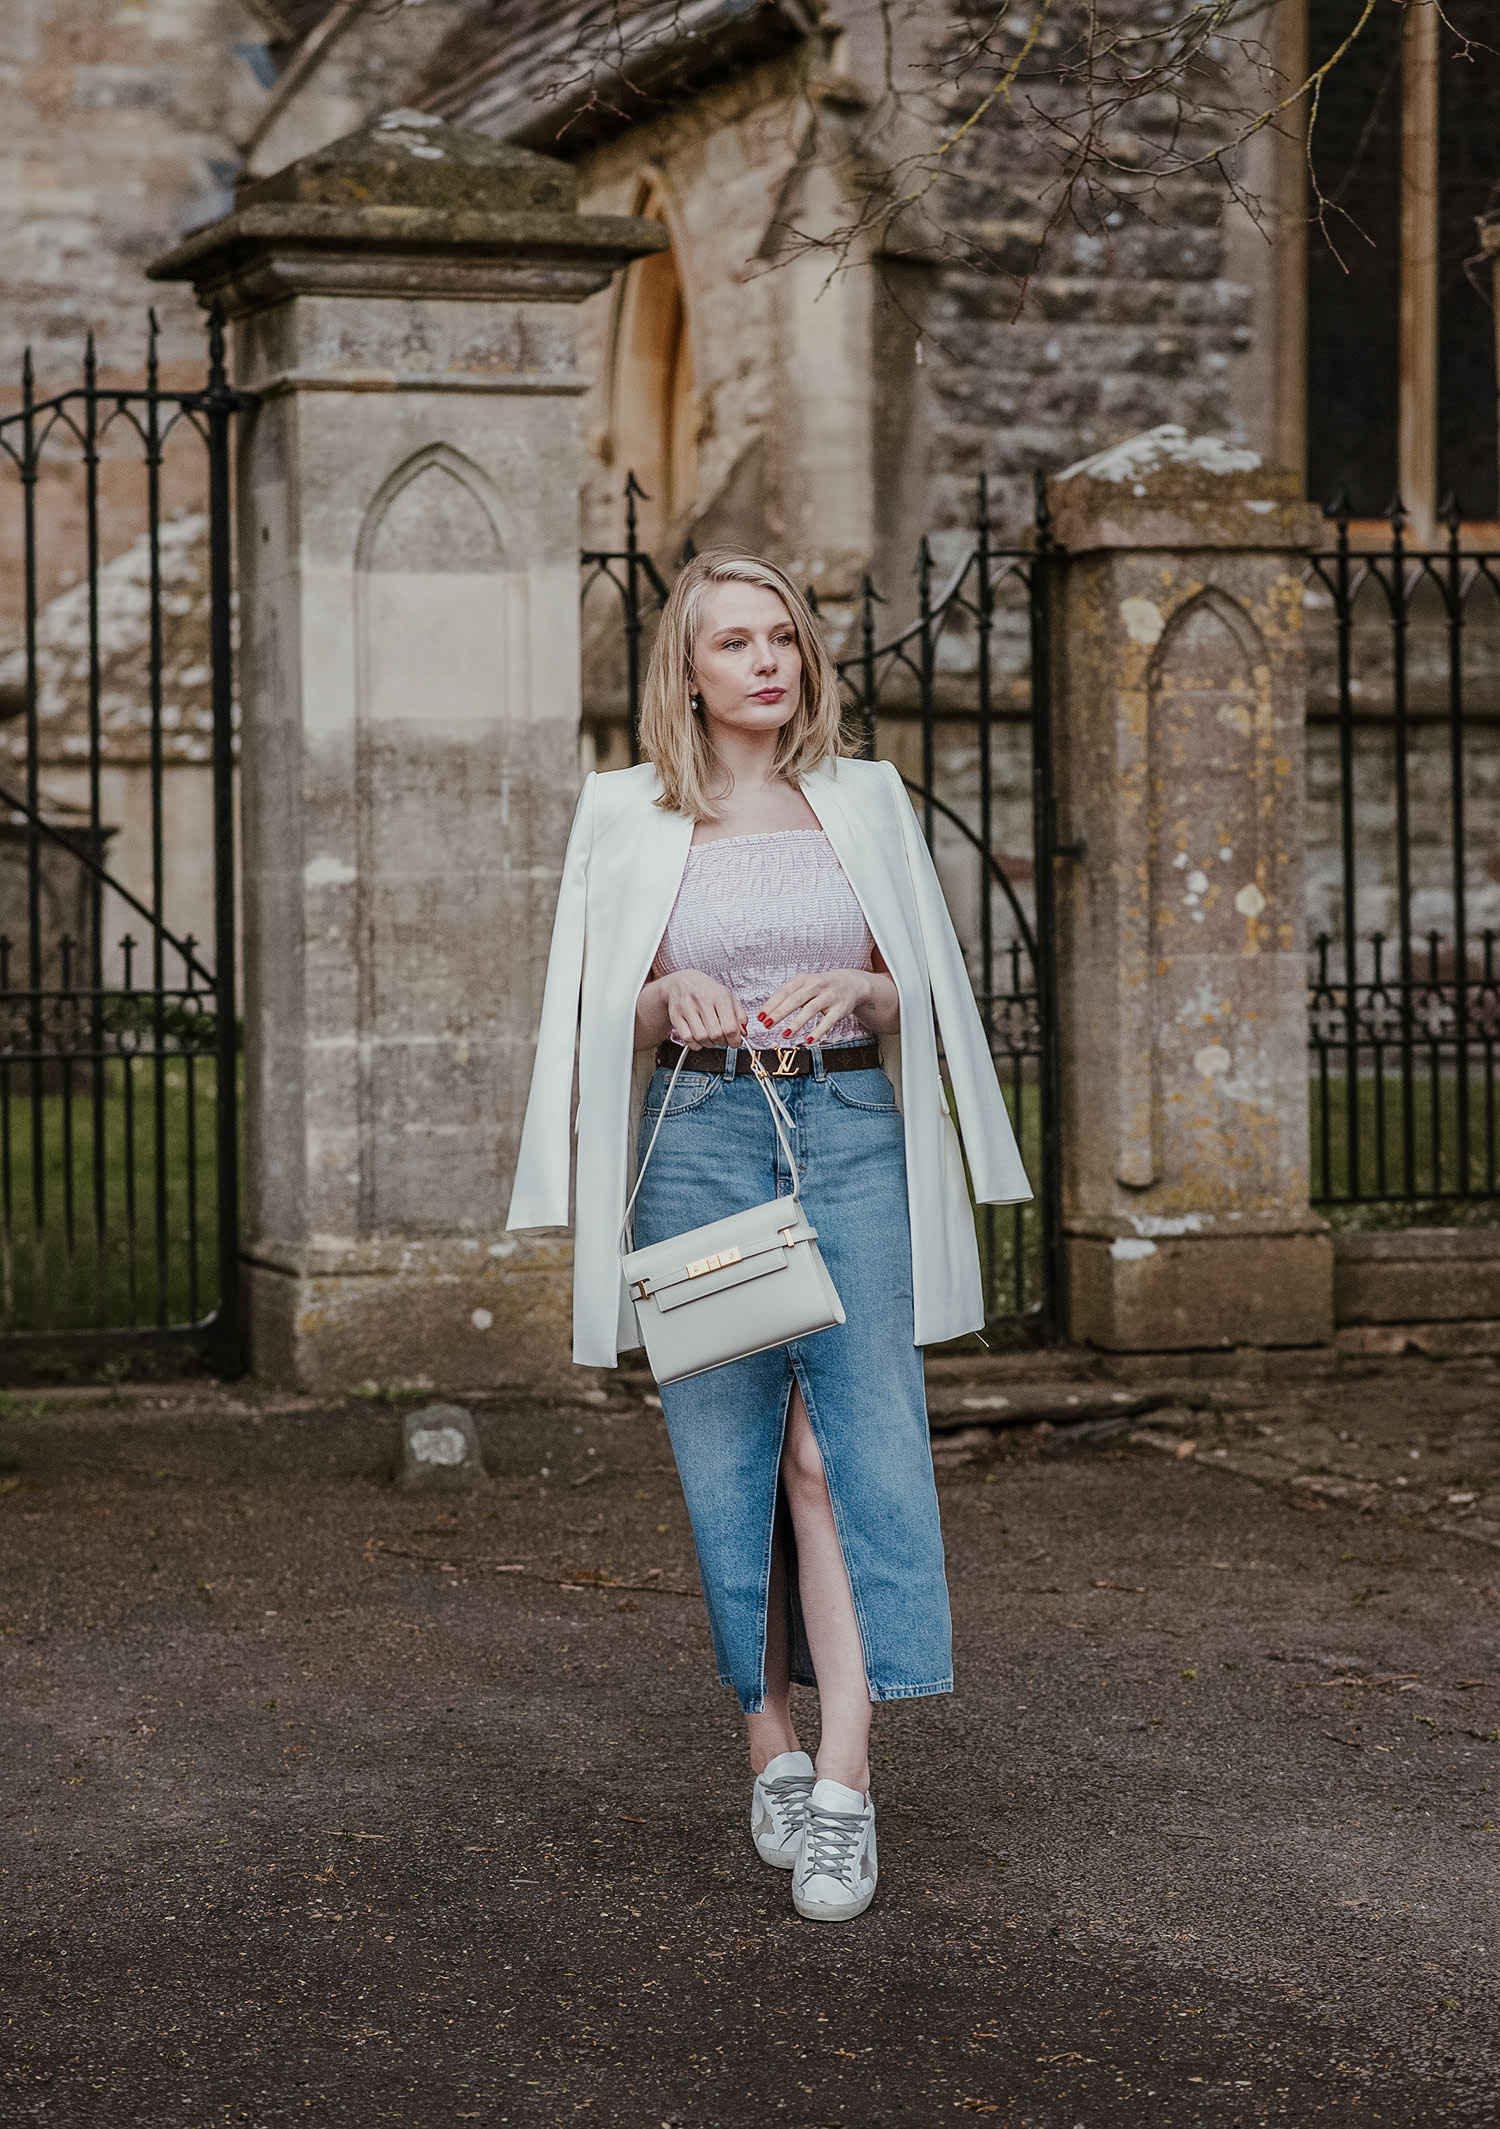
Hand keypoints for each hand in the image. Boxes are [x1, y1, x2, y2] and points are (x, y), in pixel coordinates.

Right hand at [654, 969, 746, 1046]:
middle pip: (716, 1034)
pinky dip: (696, 1044)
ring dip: (709, 1044)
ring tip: (711, 1038)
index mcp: (720, 996)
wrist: (681, 982)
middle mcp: (703, 1000)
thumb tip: (743, 1034)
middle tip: (722, 1039)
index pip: (730, 1027)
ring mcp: (687, 1008)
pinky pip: (688, 1039)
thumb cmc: (706, 991)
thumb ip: (739, 1016)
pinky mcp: (676, 1016)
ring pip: (701, 1038)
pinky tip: (699, 1038)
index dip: (735, 1040)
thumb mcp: (728, 997)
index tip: (735, 1042)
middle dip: (722, 1042)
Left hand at [758, 969, 876, 1044]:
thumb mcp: (804, 985)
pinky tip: (808, 1040)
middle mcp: (815, 986)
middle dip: (780, 1013)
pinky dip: (818, 1031)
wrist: (851, 984)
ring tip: (785, 1034)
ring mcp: (828, 997)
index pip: (784, 992)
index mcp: (803, 979)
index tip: (760, 1016)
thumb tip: (766, 1013)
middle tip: (767, 1024)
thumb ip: (787, 996)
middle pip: (795, 999)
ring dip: (797, 1023)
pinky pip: (827, 1022)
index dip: (771, 1004)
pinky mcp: (839, 1009)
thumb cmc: (821, 986)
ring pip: (810, 1009)